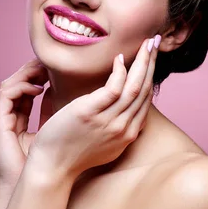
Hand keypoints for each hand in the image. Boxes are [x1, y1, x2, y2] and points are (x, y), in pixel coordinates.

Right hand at [0, 58, 52, 197]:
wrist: (33, 184)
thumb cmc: (46, 164)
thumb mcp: (56, 131)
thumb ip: (56, 113)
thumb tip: (73, 95)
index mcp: (19, 119)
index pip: (27, 90)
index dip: (40, 76)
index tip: (57, 68)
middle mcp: (8, 117)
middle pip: (16, 83)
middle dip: (32, 70)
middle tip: (50, 61)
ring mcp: (1, 119)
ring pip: (10, 85)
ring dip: (26, 74)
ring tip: (44, 68)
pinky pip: (6, 96)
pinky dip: (21, 88)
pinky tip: (38, 86)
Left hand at [28, 35, 159, 180]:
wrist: (52, 167)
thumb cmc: (72, 152)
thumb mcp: (103, 142)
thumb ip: (115, 125)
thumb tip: (120, 105)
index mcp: (128, 134)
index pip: (145, 99)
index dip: (151, 75)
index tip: (152, 57)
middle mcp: (123, 128)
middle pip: (144, 89)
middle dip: (152, 63)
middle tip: (156, 41)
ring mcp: (108, 121)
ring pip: (134, 86)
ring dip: (143, 62)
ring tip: (146, 43)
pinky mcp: (90, 113)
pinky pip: (113, 88)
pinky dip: (120, 72)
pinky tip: (119, 58)